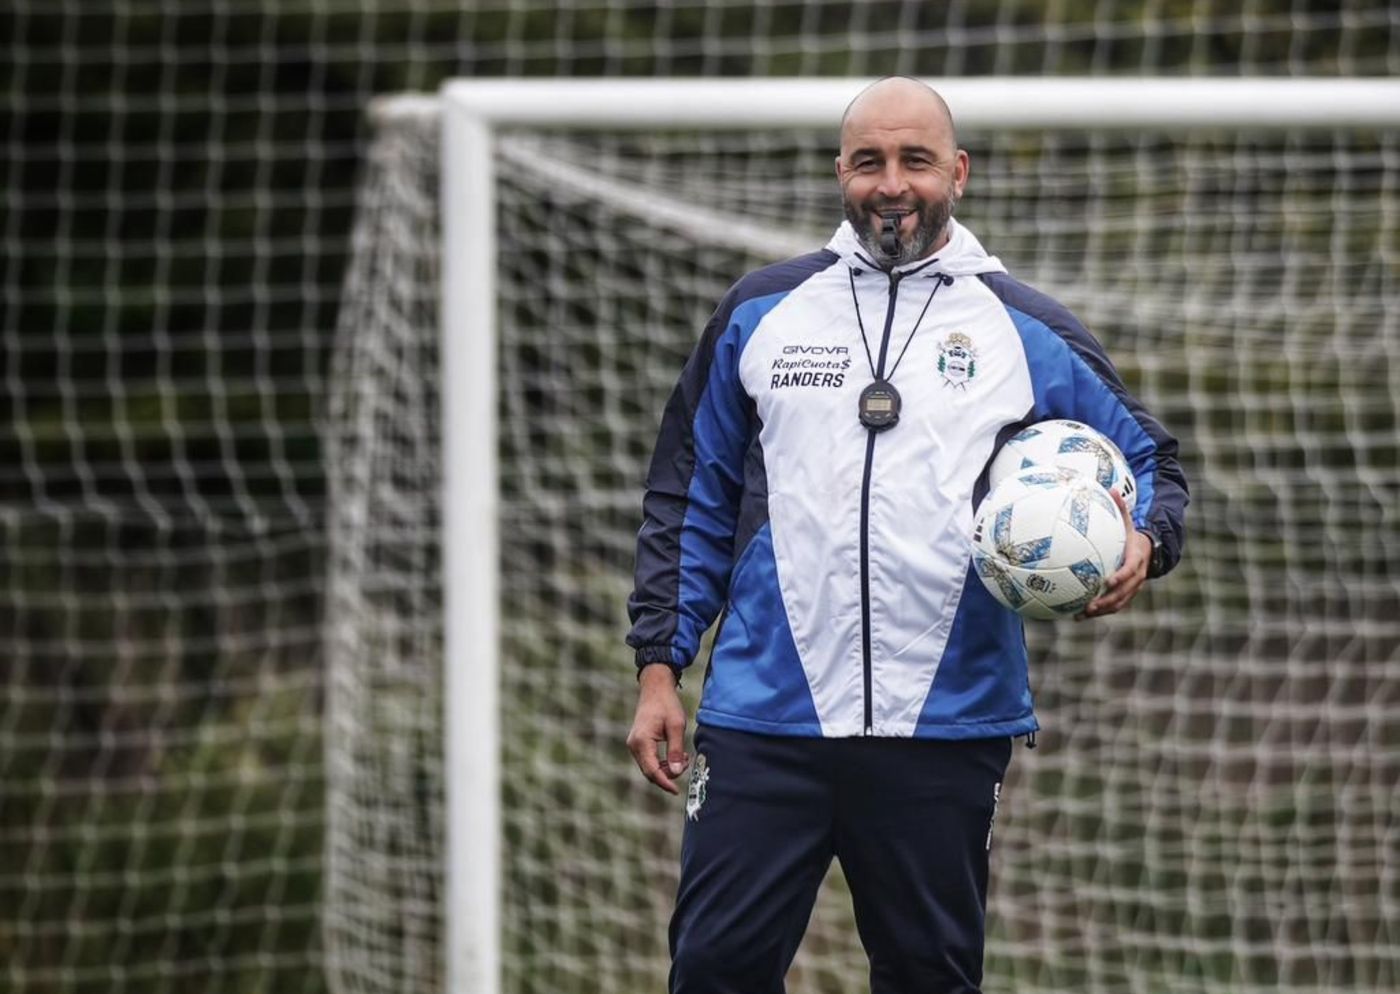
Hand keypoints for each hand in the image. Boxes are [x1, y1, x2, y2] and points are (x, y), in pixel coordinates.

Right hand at [626, 663, 689, 794]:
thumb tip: (676, 772)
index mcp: (642, 741)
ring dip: (667, 768)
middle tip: (686, 763)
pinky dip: (663, 762)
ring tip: (683, 757)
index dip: (665, 783)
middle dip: (669, 774)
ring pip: (650, 767)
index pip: (652, 770)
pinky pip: (649, 760)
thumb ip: (675, 750)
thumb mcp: (676, 726)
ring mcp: (634, 745)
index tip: (677, 791)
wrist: (655, 688)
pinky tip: (676, 755)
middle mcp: (634, 745)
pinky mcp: (638, 744)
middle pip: (650, 772)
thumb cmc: (666, 704)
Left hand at [1079, 489, 1150, 618]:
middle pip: (1124, 593)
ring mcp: (1131, 588)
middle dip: (1108, 601)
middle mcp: (1136, 577)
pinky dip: (1098, 612)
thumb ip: (1121, 508)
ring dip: (1101, 611)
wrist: (1148, 551)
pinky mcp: (1125, 595)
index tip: (1108, 581)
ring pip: (1118, 603)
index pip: (1130, 570)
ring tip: (1081, 615)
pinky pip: (1113, 606)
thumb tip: (1112, 488)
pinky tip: (1077, 615)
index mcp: (1136, 559)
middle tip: (1090, 605)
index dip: (1121, 577)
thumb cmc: (1131, 536)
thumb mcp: (1128, 522)